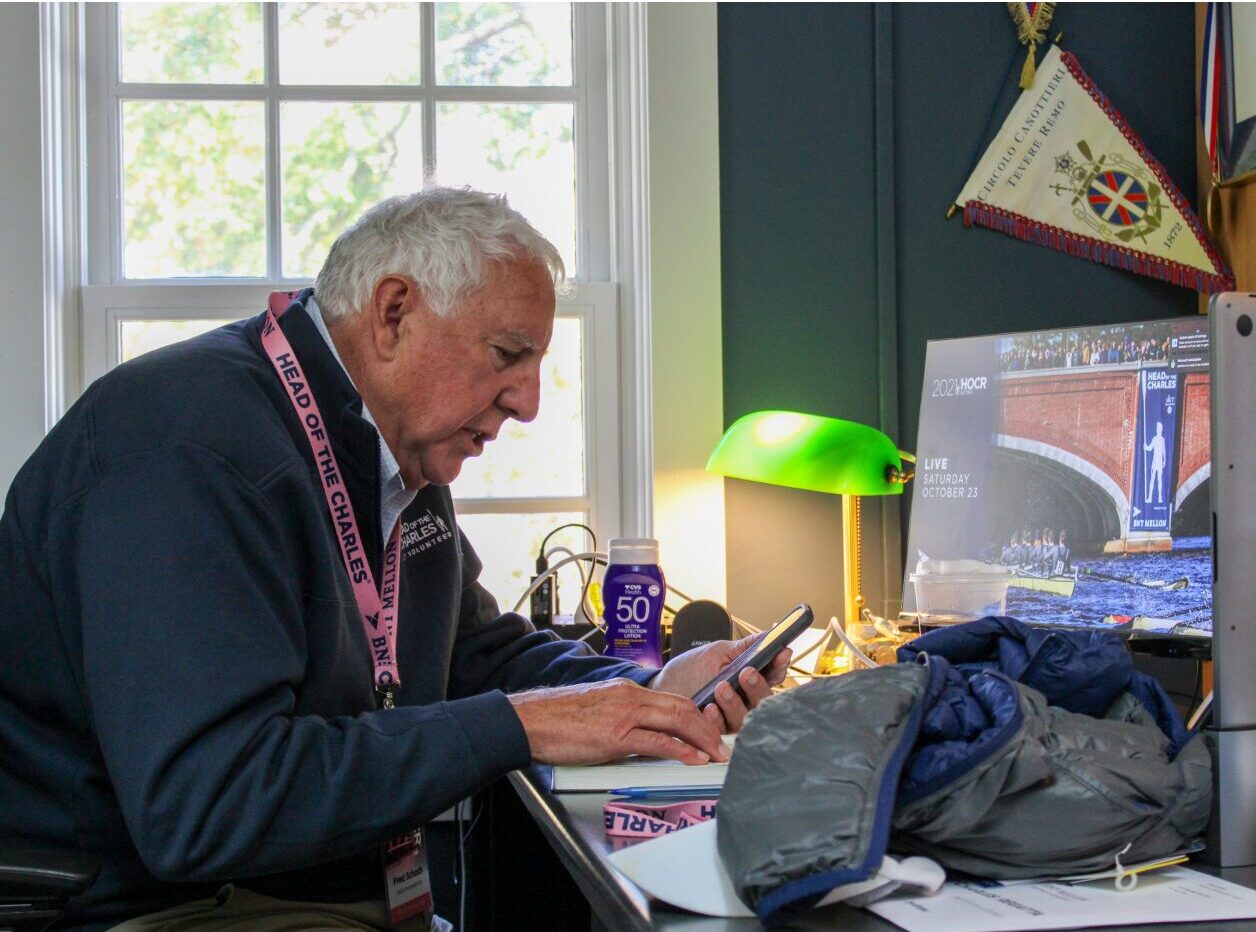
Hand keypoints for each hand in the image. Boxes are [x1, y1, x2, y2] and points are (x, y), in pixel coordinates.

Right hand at [507, 678, 728, 765]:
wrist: (531, 720)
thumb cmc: (559, 719)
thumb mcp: (599, 710)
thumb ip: (624, 719)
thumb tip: (644, 737)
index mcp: (626, 690)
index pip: (673, 699)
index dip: (697, 715)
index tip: (710, 730)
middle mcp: (629, 697)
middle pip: (682, 707)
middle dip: (708, 727)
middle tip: (723, 745)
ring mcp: (623, 715)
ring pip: (675, 720)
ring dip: (702, 738)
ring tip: (716, 753)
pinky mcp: (615, 736)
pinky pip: (655, 741)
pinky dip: (679, 749)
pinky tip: (693, 758)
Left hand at [649, 634, 791, 732]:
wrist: (664, 687)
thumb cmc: (692, 669)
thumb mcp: (718, 652)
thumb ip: (744, 647)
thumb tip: (770, 636)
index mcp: (751, 677)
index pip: (774, 673)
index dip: (780, 664)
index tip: (780, 653)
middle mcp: (746, 699)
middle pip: (765, 698)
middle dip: (758, 685)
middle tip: (747, 672)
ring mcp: (733, 716)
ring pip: (746, 716)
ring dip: (735, 702)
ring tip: (721, 688)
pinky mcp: (717, 731)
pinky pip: (723, 729)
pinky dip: (717, 718)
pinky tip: (709, 708)